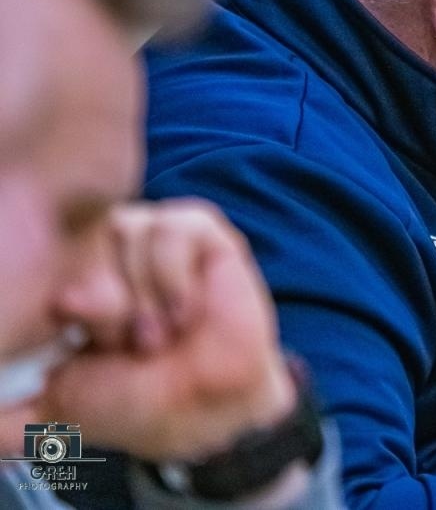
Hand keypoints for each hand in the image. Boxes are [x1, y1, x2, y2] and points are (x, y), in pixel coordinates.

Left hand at [42, 200, 297, 462]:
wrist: (207, 407)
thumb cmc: (137, 402)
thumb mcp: (56, 408)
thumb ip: (10, 415)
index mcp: (77, 283)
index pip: (51, 257)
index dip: (64, 295)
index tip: (69, 320)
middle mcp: (112, 253)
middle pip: (86, 239)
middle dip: (105, 302)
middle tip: (123, 346)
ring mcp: (155, 240)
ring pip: (125, 229)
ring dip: (142, 295)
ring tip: (158, 336)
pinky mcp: (200, 233)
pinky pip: (172, 228)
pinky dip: (174, 277)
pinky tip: (187, 313)